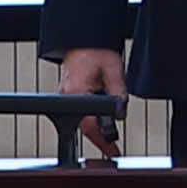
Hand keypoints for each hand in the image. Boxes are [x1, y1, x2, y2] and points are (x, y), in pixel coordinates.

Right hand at [49, 43, 124, 164]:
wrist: (83, 37)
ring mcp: (65, 95)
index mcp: (76, 93)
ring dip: (96, 126)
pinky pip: (80, 111)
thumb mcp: (114, 72)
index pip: (89, 125)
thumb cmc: (96, 50)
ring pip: (82, 119)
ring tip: (110, 132)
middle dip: (100, 136)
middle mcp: (67, 96)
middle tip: (113, 147)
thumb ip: (118, 94)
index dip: (103, 141)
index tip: (112, 151)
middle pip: (84, 126)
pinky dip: (91, 116)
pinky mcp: (68, 92)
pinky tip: (102, 115)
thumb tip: (121, 114)